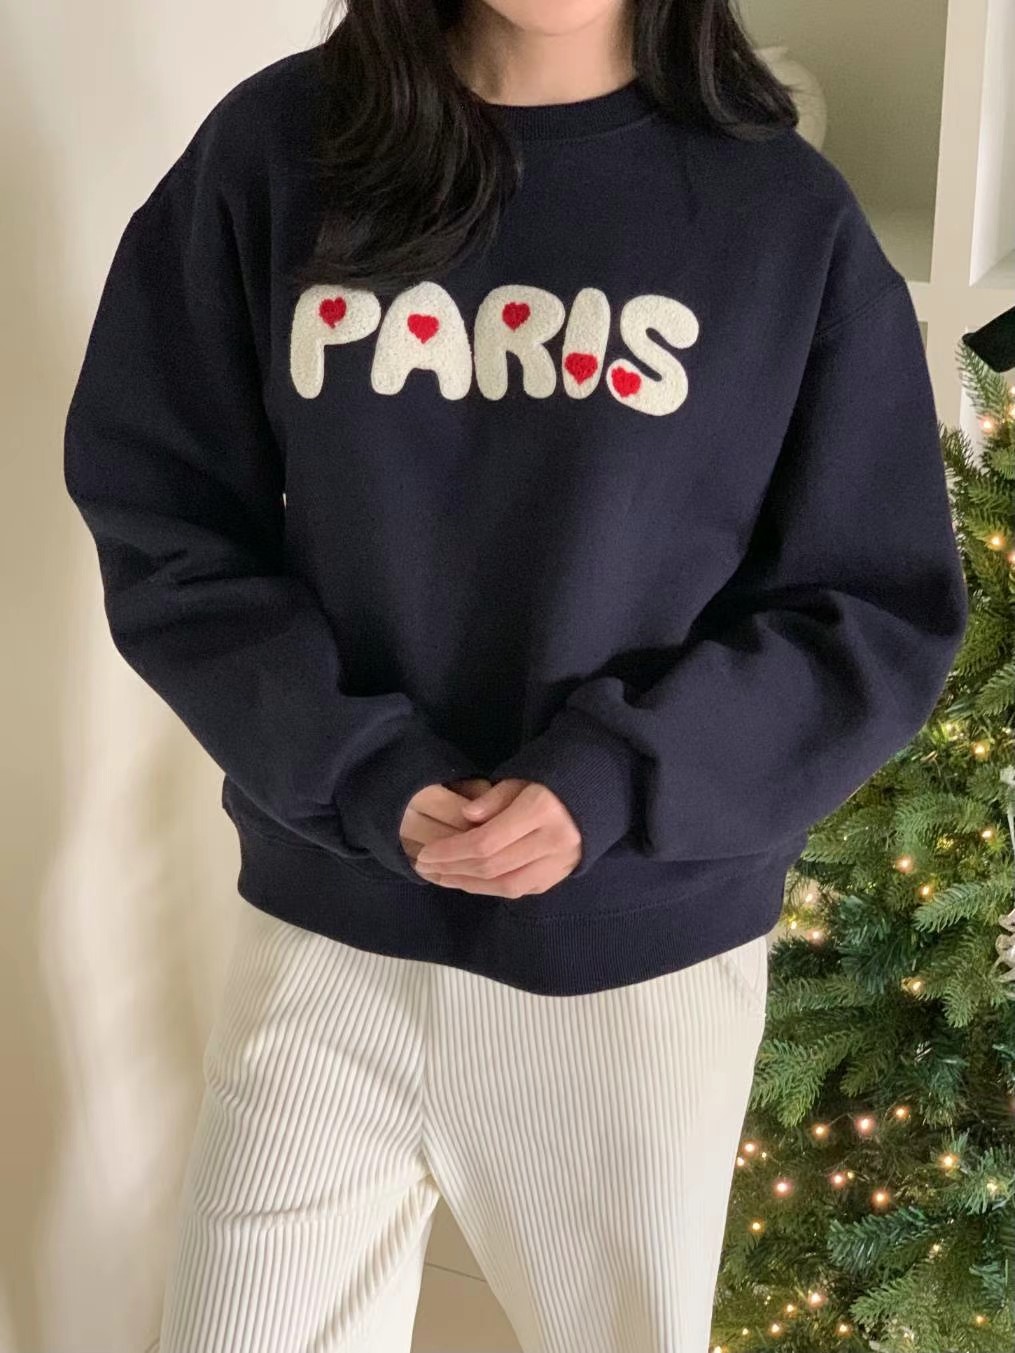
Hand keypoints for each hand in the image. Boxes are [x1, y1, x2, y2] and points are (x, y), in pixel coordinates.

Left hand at [411, 778, 581, 897]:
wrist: (600, 788)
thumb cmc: (554, 776)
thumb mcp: (522, 775)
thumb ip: (493, 798)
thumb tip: (465, 818)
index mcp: (541, 809)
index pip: (485, 842)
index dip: (451, 852)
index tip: (425, 854)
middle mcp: (553, 841)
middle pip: (492, 867)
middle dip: (453, 870)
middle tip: (425, 868)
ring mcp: (561, 861)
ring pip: (506, 885)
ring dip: (469, 884)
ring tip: (442, 877)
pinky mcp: (563, 873)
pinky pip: (523, 889)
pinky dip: (493, 888)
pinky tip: (471, 881)